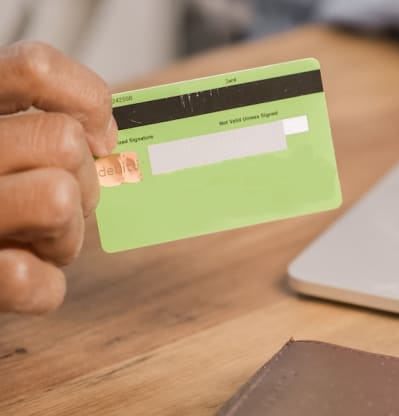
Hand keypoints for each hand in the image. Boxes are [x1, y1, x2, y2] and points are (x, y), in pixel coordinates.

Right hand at [0, 42, 115, 313]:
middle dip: (85, 181)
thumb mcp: (5, 140)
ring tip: (37, 241)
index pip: (36, 69)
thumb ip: (40, 126)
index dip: (88, 101)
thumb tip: (106, 141)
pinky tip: (17, 275)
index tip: (100, 137)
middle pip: (63, 141)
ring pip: (58, 199)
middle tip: (63, 204)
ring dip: (67, 233)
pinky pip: (36, 282)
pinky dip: (42, 286)